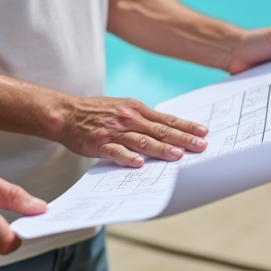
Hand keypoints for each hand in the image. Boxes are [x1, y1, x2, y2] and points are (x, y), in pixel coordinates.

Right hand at [56, 96, 209, 166]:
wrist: (66, 113)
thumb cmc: (95, 112)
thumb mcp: (122, 107)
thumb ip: (142, 118)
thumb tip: (166, 128)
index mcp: (135, 109)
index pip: (166, 118)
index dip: (186, 125)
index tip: (204, 132)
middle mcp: (128, 118)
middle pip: (160, 130)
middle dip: (183, 138)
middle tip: (201, 146)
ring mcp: (114, 131)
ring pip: (142, 140)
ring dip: (161, 148)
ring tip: (178, 155)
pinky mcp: (100, 143)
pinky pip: (116, 151)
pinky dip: (128, 157)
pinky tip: (139, 163)